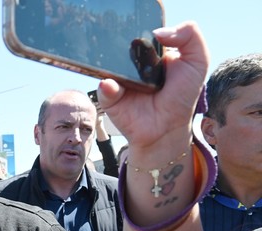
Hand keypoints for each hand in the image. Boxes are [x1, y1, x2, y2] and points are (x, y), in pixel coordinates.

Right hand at [98, 21, 208, 149]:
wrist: (167, 128)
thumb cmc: (181, 95)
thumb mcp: (197, 60)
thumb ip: (190, 36)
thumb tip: (158, 33)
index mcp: (151, 52)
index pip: (142, 33)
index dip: (145, 32)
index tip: (154, 37)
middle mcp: (132, 64)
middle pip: (122, 46)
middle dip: (128, 45)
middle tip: (140, 54)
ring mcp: (119, 79)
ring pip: (108, 64)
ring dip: (115, 64)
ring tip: (130, 72)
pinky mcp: (110, 96)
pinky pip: (104, 87)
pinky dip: (108, 86)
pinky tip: (116, 86)